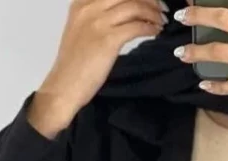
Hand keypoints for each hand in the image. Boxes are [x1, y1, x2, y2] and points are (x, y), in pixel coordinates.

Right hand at [29, 0, 168, 137]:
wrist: (66, 84)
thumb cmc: (76, 63)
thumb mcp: (82, 29)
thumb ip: (98, 16)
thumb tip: (123, 13)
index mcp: (81, 3)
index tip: (149, 0)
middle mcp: (89, 7)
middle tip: (161, 8)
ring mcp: (98, 22)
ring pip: (134, 6)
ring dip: (152, 13)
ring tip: (161, 21)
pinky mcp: (108, 39)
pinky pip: (136, 27)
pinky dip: (150, 28)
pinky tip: (155, 32)